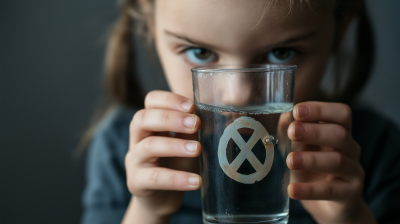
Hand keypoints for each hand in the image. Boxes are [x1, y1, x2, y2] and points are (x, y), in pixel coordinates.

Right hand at [122, 91, 201, 223]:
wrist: (162, 198)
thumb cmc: (176, 164)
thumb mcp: (187, 143)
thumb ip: (194, 129)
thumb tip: (218, 116)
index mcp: (151, 122)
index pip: (151, 101)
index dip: (169, 100)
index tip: (191, 106)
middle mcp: (138, 137)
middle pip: (143, 118)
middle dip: (170, 118)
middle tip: (195, 123)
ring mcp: (135, 159)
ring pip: (149, 146)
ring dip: (175, 146)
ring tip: (197, 150)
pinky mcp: (137, 182)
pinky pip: (155, 178)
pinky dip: (177, 179)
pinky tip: (195, 181)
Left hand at [286, 102, 375, 223]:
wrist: (329, 206)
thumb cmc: (312, 170)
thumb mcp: (300, 150)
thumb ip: (293, 134)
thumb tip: (284, 117)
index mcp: (340, 132)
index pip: (341, 114)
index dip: (320, 109)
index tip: (297, 110)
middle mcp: (350, 149)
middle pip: (340, 134)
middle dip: (314, 131)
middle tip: (292, 132)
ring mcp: (353, 172)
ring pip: (338, 161)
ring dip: (311, 159)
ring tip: (290, 161)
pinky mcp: (350, 194)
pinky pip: (331, 191)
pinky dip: (310, 190)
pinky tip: (292, 190)